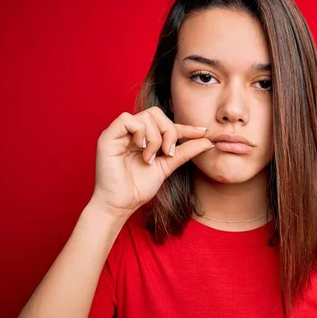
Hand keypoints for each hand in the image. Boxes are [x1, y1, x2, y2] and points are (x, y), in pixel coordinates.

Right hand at [90, 106, 212, 219]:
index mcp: (144, 138)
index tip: (203, 132)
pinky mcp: (108, 137)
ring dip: (155, 137)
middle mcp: (131, 132)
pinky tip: (141, 149)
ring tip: (150, 157)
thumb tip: (208, 141)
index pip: (166, 124)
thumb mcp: (167, 166)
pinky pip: (126, 119)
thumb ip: (184, 152)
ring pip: (145, 116)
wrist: (122, 204)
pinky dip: (140, 132)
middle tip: (168, 152)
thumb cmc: (139, 188)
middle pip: (156, 113)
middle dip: (168, 131)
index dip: (185, 127)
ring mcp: (119, 133)